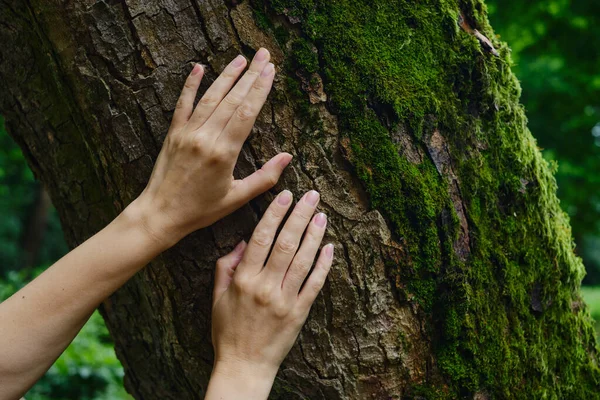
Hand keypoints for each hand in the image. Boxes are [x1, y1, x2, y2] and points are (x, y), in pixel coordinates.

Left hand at [130, 48, 291, 247]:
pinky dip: (190, 84)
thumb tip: (287, 157)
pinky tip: (199, 67)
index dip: (260, 89)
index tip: (271, 70)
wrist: (160, 214)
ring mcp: (188, 132)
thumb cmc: (200, 210)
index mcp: (224, 152)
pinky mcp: (174, 133)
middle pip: (233, 99)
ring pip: (211, 97)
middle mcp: (206, 137)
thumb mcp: (237, 198)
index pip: (247, 112)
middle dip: (251, 75)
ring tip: (241, 58)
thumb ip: (265, 178)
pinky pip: (183, 103)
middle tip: (264, 55)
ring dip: (227, 75)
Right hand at [206, 190, 333, 398]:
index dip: (274, 214)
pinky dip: (323, 265)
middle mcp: (265, 286)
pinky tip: (329, 247)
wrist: (244, 366)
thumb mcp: (217, 298)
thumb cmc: (227, 331)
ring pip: (303, 260)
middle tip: (312, 196)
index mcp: (243, 279)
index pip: (261, 237)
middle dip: (300, 215)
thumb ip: (225, 267)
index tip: (285, 196)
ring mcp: (284, 300)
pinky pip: (314, 284)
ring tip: (322, 215)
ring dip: (314, 235)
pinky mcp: (299, 313)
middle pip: (286, 243)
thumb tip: (241, 242)